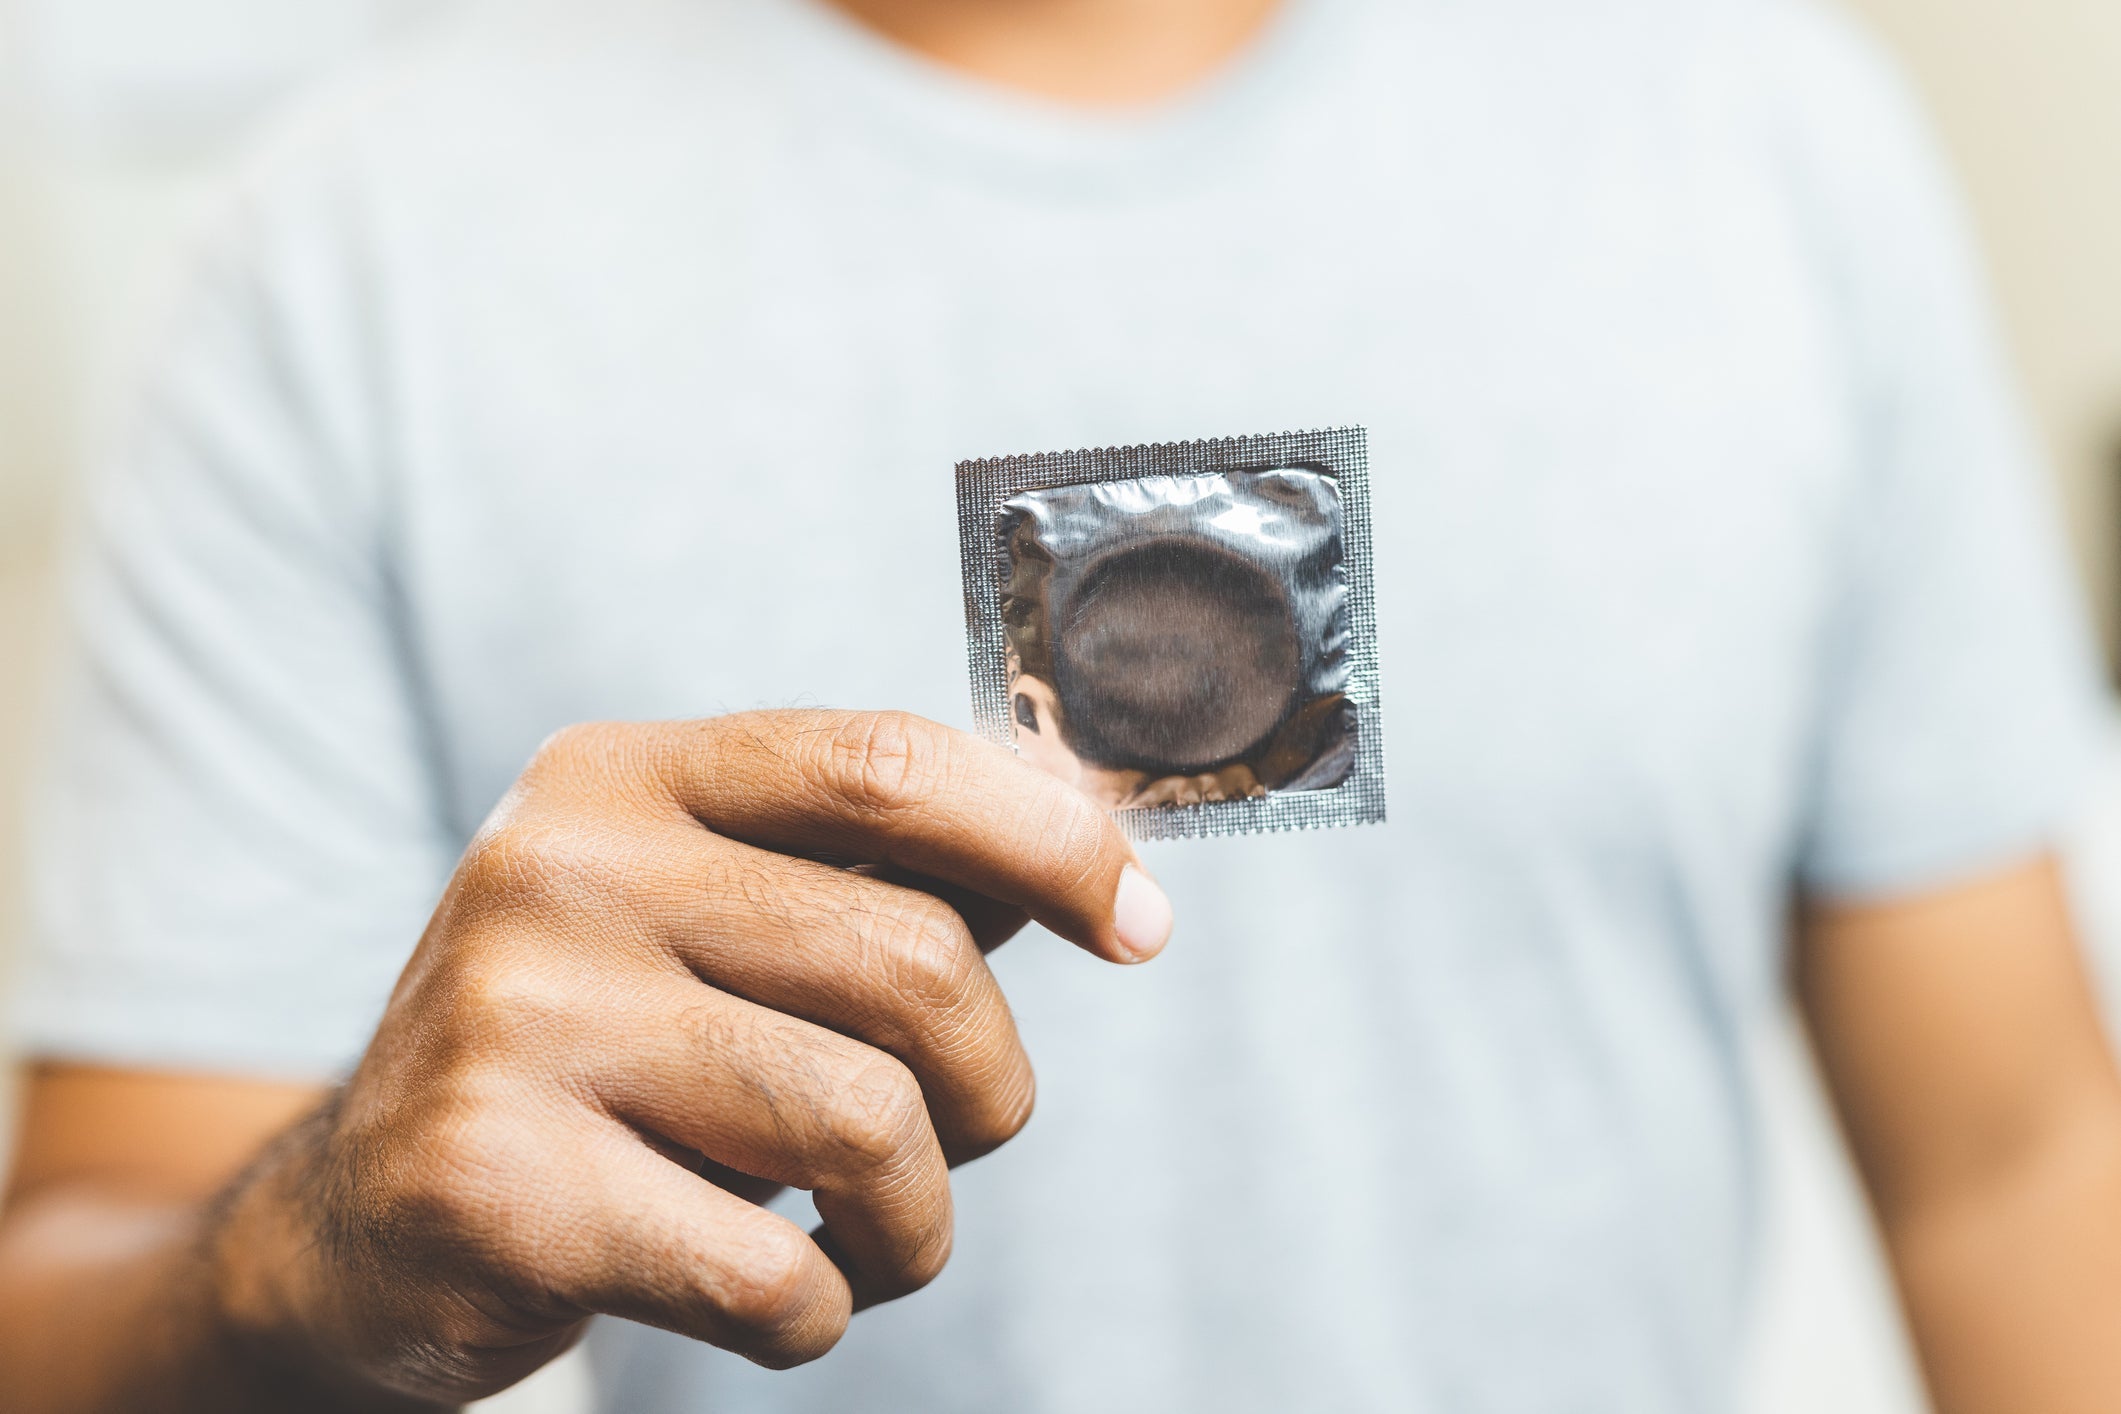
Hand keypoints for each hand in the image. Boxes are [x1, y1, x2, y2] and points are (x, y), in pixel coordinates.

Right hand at [203, 710, 1172, 1404]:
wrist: (353, 1219)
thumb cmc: (592, 1055)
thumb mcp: (702, 921)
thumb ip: (870, 879)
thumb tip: (1087, 849)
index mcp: (626, 778)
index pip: (889, 764)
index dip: (1051, 840)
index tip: (1136, 922)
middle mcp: (561, 872)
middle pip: (916, 963)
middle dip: (993, 1085)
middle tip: (960, 1137)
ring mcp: (517, 1024)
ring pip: (870, 1122)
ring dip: (920, 1219)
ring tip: (875, 1235)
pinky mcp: (496, 1186)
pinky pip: (774, 1274)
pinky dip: (824, 1312)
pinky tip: (777, 1294)